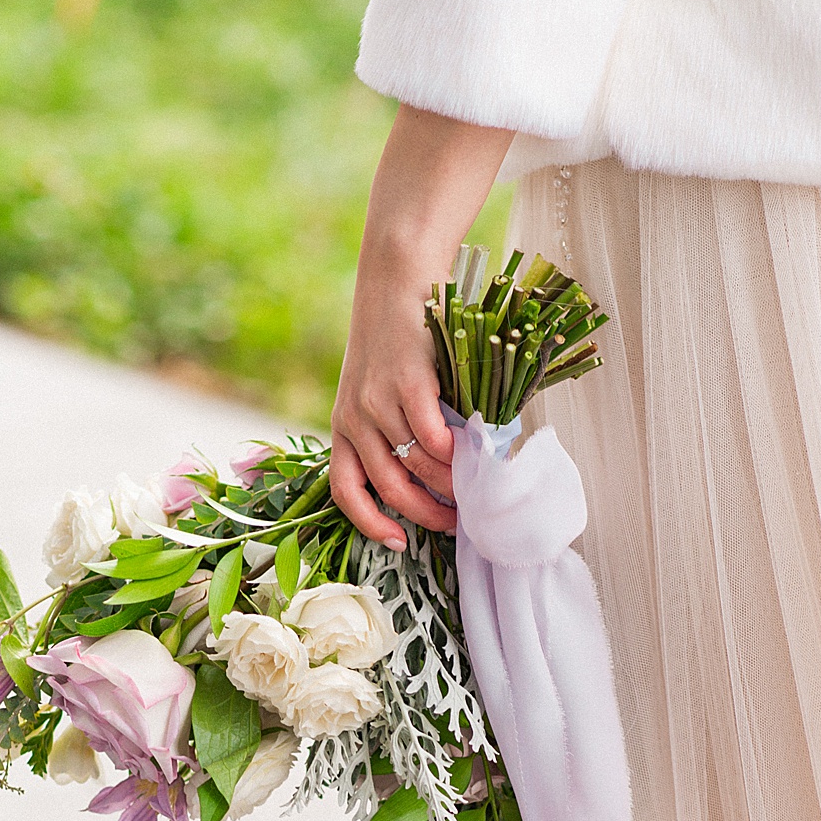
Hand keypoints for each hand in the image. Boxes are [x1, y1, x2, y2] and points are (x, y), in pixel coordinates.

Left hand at [331, 283, 457, 549]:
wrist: (397, 277)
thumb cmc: (399, 335)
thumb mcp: (380, 386)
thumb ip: (399, 428)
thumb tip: (442, 473)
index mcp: (344, 424)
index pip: (345, 491)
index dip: (371, 524)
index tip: (399, 544)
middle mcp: (354, 417)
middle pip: (389, 488)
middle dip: (427, 515)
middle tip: (458, 524)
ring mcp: (377, 400)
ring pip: (416, 465)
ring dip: (449, 487)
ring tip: (476, 491)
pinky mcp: (406, 381)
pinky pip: (431, 435)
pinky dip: (454, 452)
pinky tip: (472, 454)